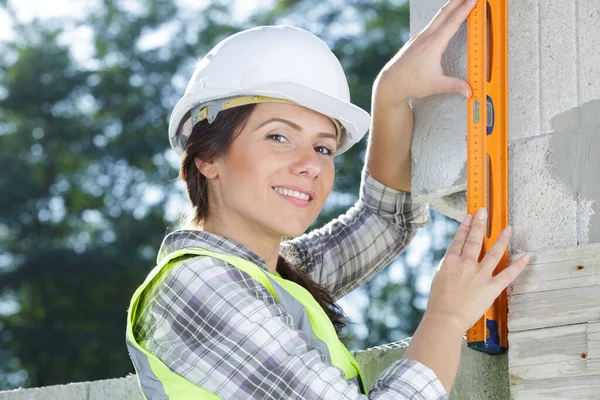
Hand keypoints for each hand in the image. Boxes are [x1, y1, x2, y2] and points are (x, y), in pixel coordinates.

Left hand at [374, 0, 476, 106]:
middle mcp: (425, 37)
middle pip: (444, 13)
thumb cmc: (410, 82)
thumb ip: (454, 86)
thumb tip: (470, 91)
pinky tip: (442, 21)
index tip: (473, 0)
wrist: (389, 83)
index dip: (465, 9)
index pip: (452, 22)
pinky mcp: (414, 42)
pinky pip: (430, 26)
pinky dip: (440, 19)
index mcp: (433, 44)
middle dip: (457, 1)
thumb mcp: (435, 85)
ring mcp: (418, 38)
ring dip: (448, 8)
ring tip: (458, 2)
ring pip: (436, 18)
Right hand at [424, 208, 530, 332]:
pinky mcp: (492, 287)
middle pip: (475, 240)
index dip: (465, 227)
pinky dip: (519, 264)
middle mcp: (466, 264)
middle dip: (480, 224)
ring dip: (502, 238)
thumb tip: (455, 261)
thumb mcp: (438, 278)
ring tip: (508, 228)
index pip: (459, 240)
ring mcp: (480, 274)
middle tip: (483, 212)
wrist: (445, 317)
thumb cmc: (439, 302)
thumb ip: (449, 267)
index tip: (469, 218)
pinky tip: (526, 256)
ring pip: (494, 252)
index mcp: (451, 261)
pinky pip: (508, 274)